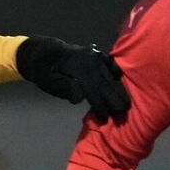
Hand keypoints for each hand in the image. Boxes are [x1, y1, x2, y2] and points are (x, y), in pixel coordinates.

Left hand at [16, 37, 130, 122]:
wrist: (43, 51)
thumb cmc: (45, 71)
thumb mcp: (50, 82)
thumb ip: (66, 89)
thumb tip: (81, 97)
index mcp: (78, 69)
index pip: (94, 92)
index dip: (101, 106)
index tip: (105, 118)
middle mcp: (90, 61)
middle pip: (107, 84)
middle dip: (116, 100)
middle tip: (123, 113)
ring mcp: (95, 55)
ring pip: (111, 75)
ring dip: (119, 90)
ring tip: (126, 103)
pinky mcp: (97, 53)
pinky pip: (111, 64)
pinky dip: (116, 74)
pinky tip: (120, 83)